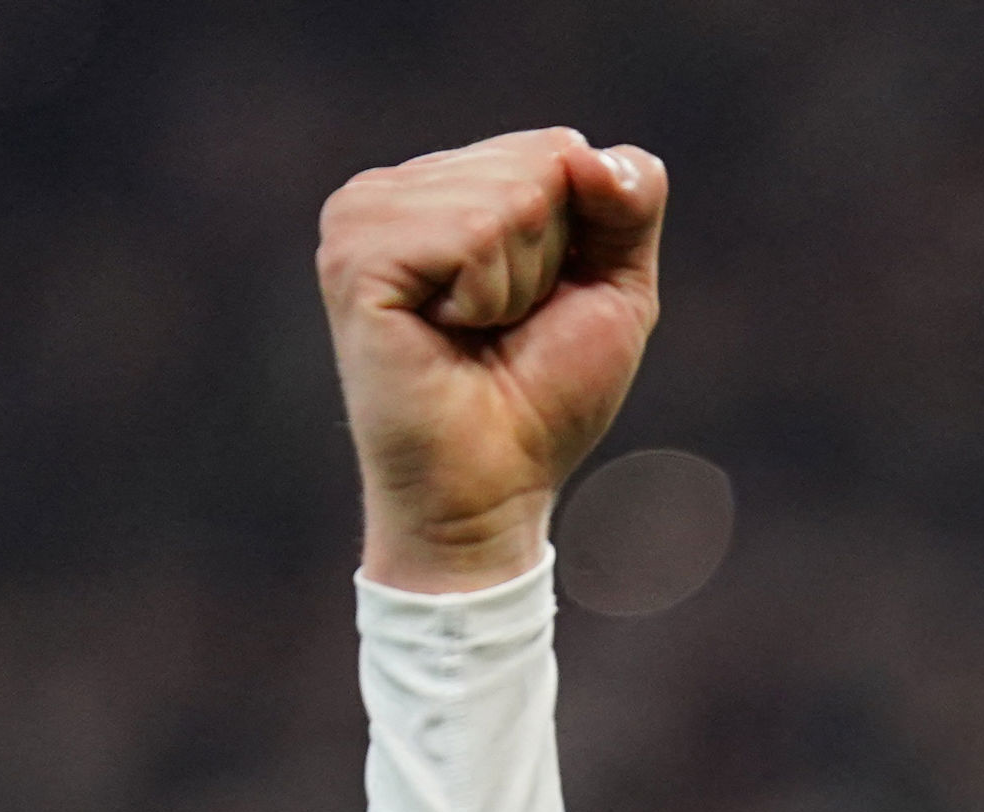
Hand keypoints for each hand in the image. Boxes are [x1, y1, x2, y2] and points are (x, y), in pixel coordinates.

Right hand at [317, 128, 669, 592]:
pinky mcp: (355, 255)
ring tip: (473, 331)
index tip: (538, 304)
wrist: (493, 489)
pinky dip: (488, 295)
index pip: (557, 149)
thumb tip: (590, 150)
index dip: (580, 238)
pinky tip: (446, 331)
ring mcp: (362, 215)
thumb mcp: (615, 287)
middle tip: (502, 326)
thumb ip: (628, 202)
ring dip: (518, 282)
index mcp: (444, 186)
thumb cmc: (546, 397)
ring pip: (508, 196)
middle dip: (550, 260)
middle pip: (539, 164)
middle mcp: (394, 189)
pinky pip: (472, 233)